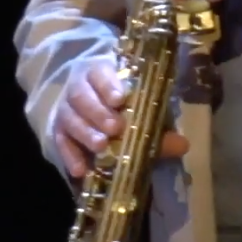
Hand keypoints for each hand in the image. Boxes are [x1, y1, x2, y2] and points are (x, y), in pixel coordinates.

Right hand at [54, 59, 189, 178]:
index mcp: (100, 71)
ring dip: (85, 132)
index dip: (109, 85)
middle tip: (115, 128)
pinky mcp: (58, 129)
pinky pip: (60, 141)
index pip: (100, 72)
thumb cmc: (126, 100)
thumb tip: (183, 146)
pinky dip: (69, 155)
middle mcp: (79, 87)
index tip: (121, 99)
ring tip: (101, 146)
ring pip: (69, 117)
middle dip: (98, 112)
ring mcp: (66, 108)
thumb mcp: (141, 104)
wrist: (95, 99)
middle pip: (81, 96)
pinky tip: (80, 170)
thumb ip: (158, 124)